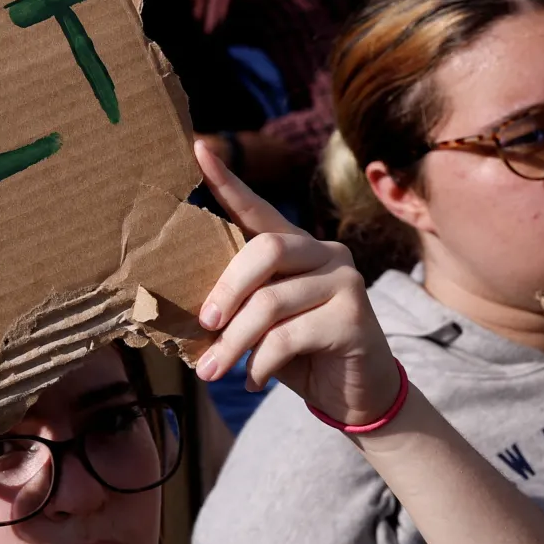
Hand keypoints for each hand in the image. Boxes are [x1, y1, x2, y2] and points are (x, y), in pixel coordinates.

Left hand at [192, 139, 404, 425]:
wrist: (354, 393)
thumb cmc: (299, 351)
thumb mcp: (262, 321)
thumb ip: (238, 302)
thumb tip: (188, 309)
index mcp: (296, 246)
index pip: (257, 209)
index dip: (227, 181)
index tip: (198, 149)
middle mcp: (325, 253)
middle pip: (265, 250)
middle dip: (226, 289)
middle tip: (204, 323)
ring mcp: (345, 282)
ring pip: (270, 303)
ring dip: (233, 342)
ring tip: (212, 370)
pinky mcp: (355, 318)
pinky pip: (289, 337)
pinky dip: (261, 363)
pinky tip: (252, 380)